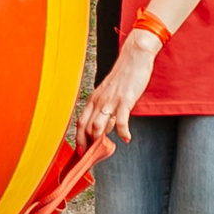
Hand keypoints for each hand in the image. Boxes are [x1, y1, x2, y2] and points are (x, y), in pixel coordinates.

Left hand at [71, 30, 158, 147]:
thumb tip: (106, 130)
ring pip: (98, 125)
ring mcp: (111, 100)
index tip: (80, 150)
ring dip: (101, 139)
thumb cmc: (124, 76)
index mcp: (94, 98)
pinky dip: (122, 132)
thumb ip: (106, 111)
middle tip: (91, 156)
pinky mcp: (125, 99)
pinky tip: (126, 138)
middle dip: (87, 143)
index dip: (78, 138)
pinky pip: (121, 120)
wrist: (134, 57)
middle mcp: (99, 100)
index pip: (80, 122)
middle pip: (86, 126)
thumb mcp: (110, 94)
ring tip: (107, 148)